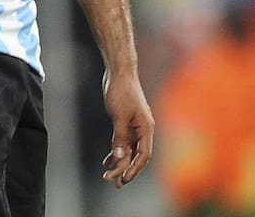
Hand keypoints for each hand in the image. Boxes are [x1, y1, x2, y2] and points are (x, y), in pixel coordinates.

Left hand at [101, 68, 153, 187]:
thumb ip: (120, 137)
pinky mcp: (126, 122)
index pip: (144, 155)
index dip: (134, 168)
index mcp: (147, 128)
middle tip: (114, 182)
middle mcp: (143, 129)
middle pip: (136, 155)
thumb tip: (120, 156)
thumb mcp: (119, 116)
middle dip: (125, 169)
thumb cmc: (121, 91)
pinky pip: (123, 141)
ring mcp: (135, 126)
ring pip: (129, 149)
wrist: (119, 72)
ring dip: (120, 162)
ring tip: (109, 174)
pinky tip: (107, 159)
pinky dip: (116, 150)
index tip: (124, 178)